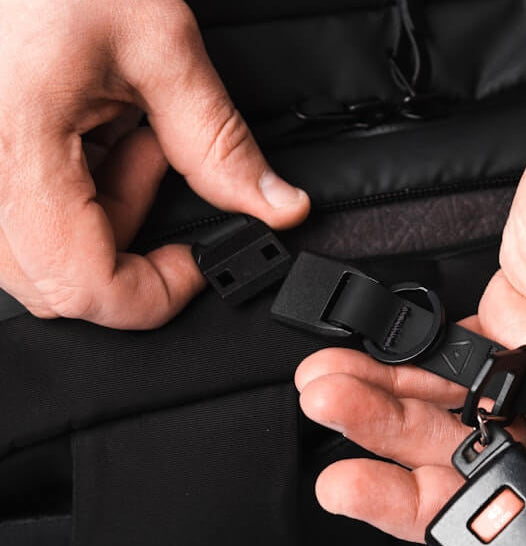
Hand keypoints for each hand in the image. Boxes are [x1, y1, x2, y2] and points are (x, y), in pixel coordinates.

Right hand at [0, 0, 309, 328]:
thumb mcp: (160, 48)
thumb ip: (219, 143)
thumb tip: (276, 206)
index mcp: (15, 149)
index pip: (85, 287)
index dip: (156, 294)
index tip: (196, 266)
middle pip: (65, 280)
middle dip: (132, 238)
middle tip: (157, 164)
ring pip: (45, 252)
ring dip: (106, 208)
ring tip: (126, 130)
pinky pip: (25, 217)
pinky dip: (76, 190)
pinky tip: (94, 130)